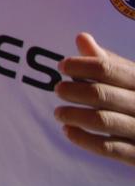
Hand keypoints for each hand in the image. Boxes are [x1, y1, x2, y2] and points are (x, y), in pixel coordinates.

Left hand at [55, 32, 134, 165]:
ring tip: (58, 113)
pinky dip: (83, 138)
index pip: (107, 68)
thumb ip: (106, 62)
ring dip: (74, 115)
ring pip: (102, 121)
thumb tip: (82, 37)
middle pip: (101, 94)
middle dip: (73, 91)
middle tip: (58, 89)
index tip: (62, 66)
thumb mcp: (130, 79)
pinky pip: (108, 148)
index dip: (81, 65)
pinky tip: (68, 131)